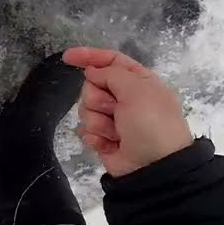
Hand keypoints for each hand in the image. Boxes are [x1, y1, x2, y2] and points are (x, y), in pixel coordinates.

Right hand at [63, 47, 194, 176]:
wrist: (155, 167)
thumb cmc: (152, 123)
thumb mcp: (137, 89)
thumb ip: (111, 73)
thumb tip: (92, 71)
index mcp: (137, 81)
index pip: (110, 60)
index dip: (89, 56)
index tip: (68, 58)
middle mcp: (124, 97)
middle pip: (92, 85)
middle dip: (98, 97)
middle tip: (115, 110)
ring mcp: (112, 119)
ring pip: (85, 108)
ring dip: (99, 120)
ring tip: (117, 132)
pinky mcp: (103, 138)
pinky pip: (85, 130)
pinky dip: (96, 137)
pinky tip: (110, 144)